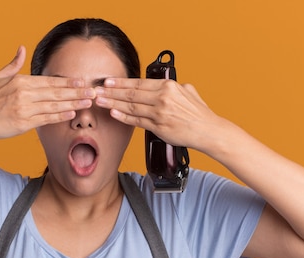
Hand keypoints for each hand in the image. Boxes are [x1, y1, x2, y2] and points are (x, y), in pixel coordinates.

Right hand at [0, 46, 95, 139]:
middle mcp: (24, 93)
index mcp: (20, 81)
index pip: (49, 81)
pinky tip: (71, 113)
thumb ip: (13, 64)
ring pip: (54, 105)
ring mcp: (23, 108)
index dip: (68, 81)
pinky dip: (59, 116)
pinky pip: (45, 118)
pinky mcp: (22, 123)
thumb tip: (22, 48)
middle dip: (77, 91)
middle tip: (93, 91)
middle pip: (56, 92)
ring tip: (88, 102)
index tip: (82, 81)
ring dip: (73, 103)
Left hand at [95, 78, 233, 153]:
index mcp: (168, 86)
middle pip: (131, 93)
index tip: (108, 81)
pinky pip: (136, 121)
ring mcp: (159, 112)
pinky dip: (123, 116)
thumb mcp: (188, 91)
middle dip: (111, 91)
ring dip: (113, 103)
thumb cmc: (199, 113)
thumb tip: (165, 84)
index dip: (121, 82)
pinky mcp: (158, 126)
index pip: (139, 83)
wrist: (207, 130)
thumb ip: (174, 87)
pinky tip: (113, 113)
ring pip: (131, 106)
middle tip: (96, 90)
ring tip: (100, 101)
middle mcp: (162, 97)